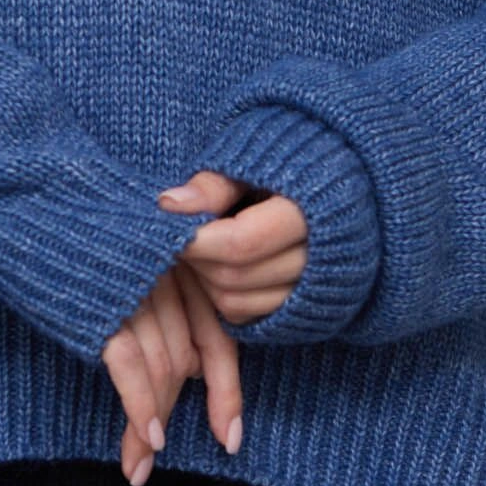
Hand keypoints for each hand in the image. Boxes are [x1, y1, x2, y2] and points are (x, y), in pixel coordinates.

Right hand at [100, 237, 244, 485]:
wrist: (23, 208)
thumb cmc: (78, 237)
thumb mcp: (137, 262)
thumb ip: (170, 302)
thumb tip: (190, 371)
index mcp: (185, 264)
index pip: (216, 337)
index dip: (226, 393)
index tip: (230, 439)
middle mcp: (170, 273)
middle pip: (185, 361)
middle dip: (173, 411)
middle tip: (156, 456)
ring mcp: (140, 287)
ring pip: (160, 368)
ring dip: (154, 421)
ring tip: (141, 463)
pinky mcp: (105, 302)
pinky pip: (130, 365)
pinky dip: (140, 405)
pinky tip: (147, 439)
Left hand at [157, 167, 308, 324]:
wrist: (315, 196)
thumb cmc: (275, 174)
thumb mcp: (247, 168)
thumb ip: (214, 186)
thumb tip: (169, 204)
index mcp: (308, 214)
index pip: (242, 242)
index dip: (198, 240)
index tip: (171, 229)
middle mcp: (316, 259)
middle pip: (235, 276)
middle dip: (198, 258)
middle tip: (181, 238)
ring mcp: (308, 290)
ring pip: (235, 302)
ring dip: (205, 280)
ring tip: (201, 250)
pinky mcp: (293, 309)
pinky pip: (243, 317)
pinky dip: (220, 297)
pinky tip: (216, 267)